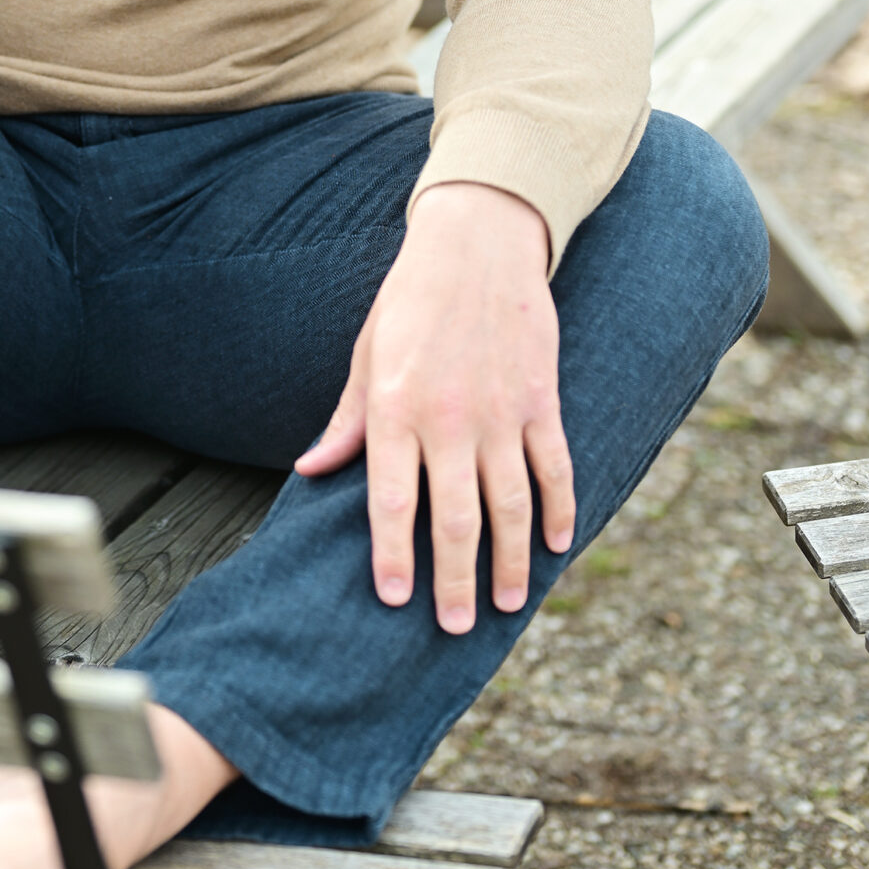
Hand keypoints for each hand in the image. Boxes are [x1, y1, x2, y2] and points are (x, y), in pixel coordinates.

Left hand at [294, 182, 572, 632]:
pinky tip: (555, 547)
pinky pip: (554, 468)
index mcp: (395, 408)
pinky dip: (559, 510)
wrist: (477, 242)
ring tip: (501, 605)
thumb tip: (309, 471)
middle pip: (455, 518)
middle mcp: (449, 418)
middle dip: (453, 579)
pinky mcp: (541, 400)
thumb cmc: (410, 300)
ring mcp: (501, 411)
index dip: (393, 555)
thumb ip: (346, 421)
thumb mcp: (366, 355)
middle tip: (451, 627)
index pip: (391, 501)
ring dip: (508, 561)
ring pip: (510, 504)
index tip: (395, 599)